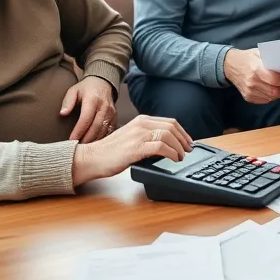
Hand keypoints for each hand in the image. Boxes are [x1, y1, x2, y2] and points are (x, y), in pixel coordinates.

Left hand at [60, 75, 117, 142]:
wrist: (102, 83)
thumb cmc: (86, 88)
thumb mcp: (73, 90)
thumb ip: (67, 101)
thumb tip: (63, 113)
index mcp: (93, 99)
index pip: (86, 118)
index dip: (78, 131)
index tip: (71, 140)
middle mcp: (104, 107)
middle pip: (96, 127)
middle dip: (86, 139)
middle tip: (77, 148)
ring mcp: (111, 113)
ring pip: (103, 131)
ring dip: (94, 141)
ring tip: (84, 149)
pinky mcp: (114, 117)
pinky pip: (109, 131)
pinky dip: (102, 139)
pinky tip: (94, 144)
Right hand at [72, 115, 192, 185]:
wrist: (91, 158)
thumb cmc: (110, 152)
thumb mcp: (132, 138)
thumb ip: (147, 136)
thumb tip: (166, 144)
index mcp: (141, 120)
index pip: (170, 122)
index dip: (182, 132)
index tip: (188, 142)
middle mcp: (141, 124)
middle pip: (172, 127)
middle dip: (184, 139)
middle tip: (188, 150)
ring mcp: (138, 135)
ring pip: (168, 135)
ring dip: (179, 147)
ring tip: (181, 156)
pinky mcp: (135, 147)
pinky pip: (161, 146)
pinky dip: (171, 153)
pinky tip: (173, 159)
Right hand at [223, 48, 279, 103]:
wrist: (230, 66)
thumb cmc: (247, 57)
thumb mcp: (259, 53)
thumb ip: (272, 59)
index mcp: (256, 69)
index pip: (275, 80)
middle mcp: (252, 81)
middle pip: (274, 91)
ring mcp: (249, 91)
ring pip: (270, 97)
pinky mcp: (248, 97)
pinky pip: (264, 100)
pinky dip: (272, 97)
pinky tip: (276, 91)